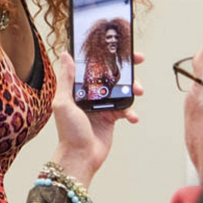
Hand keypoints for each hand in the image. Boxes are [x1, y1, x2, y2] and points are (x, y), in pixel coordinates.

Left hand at [50, 51, 141, 186]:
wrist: (80, 157)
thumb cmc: (69, 132)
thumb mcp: (63, 103)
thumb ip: (66, 79)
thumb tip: (65, 55)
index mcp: (77, 88)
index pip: (92, 65)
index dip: (104, 54)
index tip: (117, 45)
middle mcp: (89, 94)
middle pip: (110, 74)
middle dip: (126, 66)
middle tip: (138, 59)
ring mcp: (102, 105)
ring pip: (121, 90)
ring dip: (133, 88)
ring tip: (138, 91)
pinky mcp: (111, 118)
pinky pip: (126, 109)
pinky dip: (131, 112)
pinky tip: (132, 117)